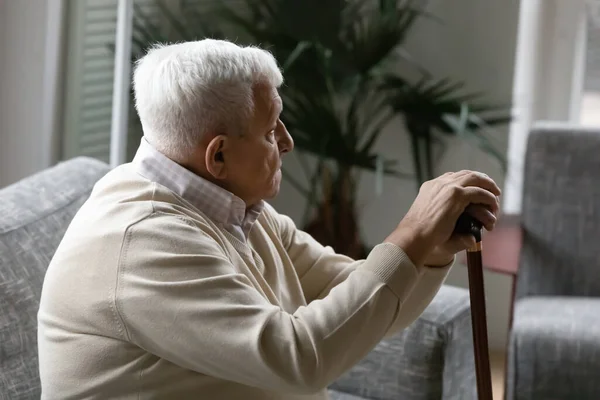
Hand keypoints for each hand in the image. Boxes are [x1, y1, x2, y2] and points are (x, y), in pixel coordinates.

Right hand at [385, 170, 500, 265]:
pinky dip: (488, 198)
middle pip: (467, 174)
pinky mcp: (456, 195)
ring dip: (488, 187)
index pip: (453, 176)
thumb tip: (464, 229)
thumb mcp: (432, 218)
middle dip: (482, 180)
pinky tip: (492, 206)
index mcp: (431, 186)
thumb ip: (445, 216)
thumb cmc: (420, 232)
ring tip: (496, 196)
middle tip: (492, 189)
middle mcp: (439, 183)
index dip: (468, 180)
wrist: (414, 235)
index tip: (478, 187)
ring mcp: (448, 187)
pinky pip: (479, 192)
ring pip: (475, 179)